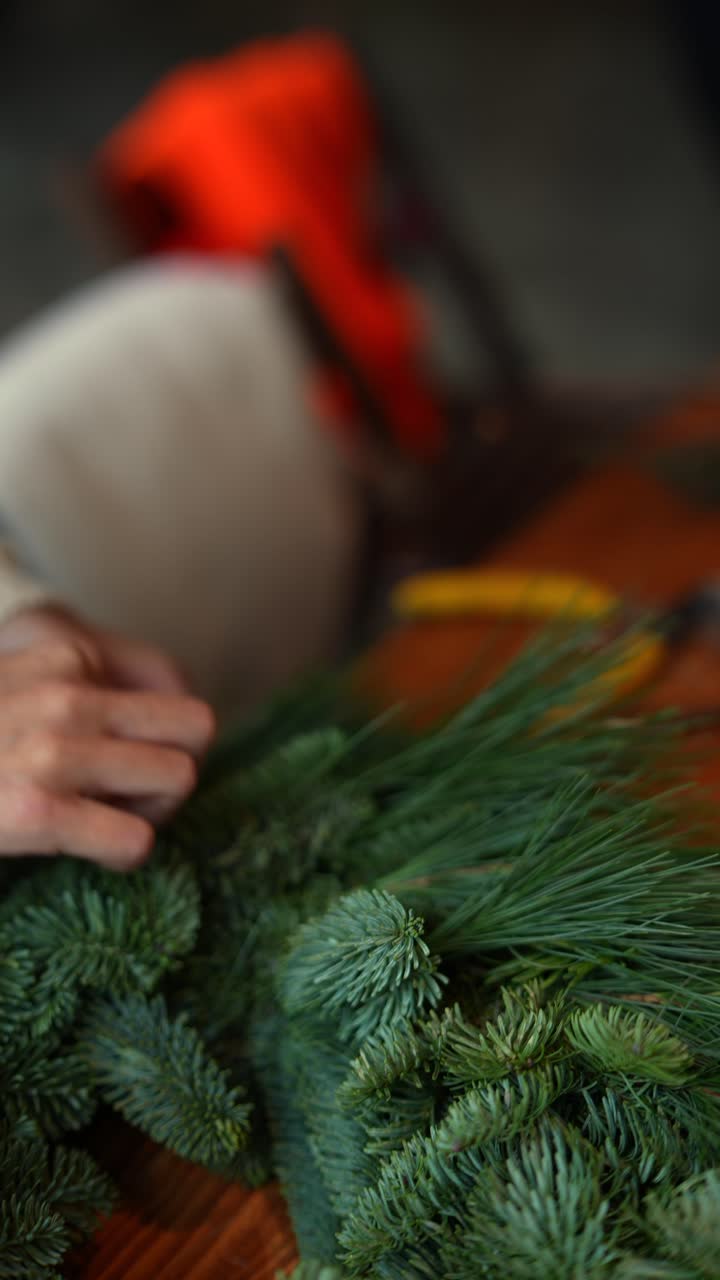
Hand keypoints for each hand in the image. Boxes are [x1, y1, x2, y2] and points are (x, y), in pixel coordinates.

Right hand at [0, 607, 214, 868]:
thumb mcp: (22, 688)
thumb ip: (77, 690)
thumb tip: (170, 721)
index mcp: (65, 653)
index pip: (173, 690)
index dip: (156, 739)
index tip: (119, 765)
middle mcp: (68, 692)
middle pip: (196, 727)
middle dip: (175, 770)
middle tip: (133, 798)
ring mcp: (54, 748)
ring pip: (180, 777)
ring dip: (154, 813)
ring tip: (108, 824)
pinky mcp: (36, 808)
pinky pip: (136, 840)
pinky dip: (123, 854)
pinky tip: (87, 853)